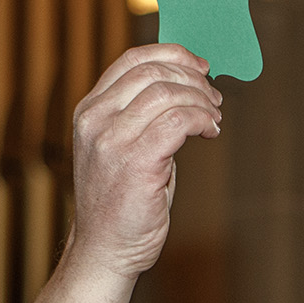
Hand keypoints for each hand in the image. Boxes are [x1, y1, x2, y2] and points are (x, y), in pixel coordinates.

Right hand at [64, 44, 221, 279]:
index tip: (199, 65)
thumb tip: (185, 84)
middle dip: (193, 78)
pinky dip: (202, 120)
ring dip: (201, 100)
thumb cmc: (120, 201)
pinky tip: (210, 132)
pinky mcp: (135, 162)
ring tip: (214, 117)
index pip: (132, 60)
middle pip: (153, 72)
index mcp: (89, 111)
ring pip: (168, 94)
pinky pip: (179, 122)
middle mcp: (96, 120)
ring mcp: (112, 140)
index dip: (172, 54)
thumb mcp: (122, 147)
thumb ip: (141, 115)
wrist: (105, 249)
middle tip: (214, 97)